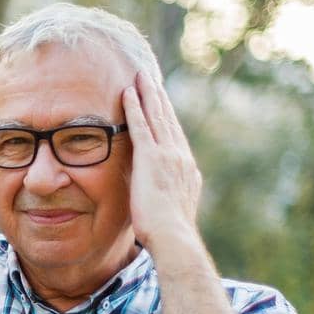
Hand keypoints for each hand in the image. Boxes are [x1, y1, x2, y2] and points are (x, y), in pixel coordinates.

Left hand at [123, 72, 201, 250]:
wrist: (173, 236)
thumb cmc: (169, 233)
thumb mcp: (172, 209)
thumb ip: (168, 196)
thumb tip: (162, 196)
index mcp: (186, 168)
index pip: (175, 135)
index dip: (167, 116)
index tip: (161, 101)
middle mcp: (180, 156)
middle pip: (168, 119)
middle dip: (159, 98)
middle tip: (150, 78)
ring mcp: (167, 155)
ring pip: (156, 117)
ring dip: (148, 94)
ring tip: (140, 76)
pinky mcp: (151, 158)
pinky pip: (141, 127)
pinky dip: (134, 108)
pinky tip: (127, 93)